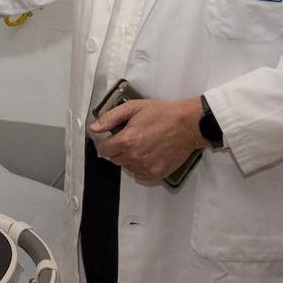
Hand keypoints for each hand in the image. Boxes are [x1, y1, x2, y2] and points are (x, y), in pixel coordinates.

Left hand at [90, 96, 205, 180]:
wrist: (187, 125)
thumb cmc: (163, 115)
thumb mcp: (133, 108)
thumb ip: (110, 118)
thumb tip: (94, 128)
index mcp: (127, 140)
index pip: (104, 150)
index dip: (106, 143)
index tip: (111, 139)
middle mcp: (134, 156)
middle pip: (114, 159)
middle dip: (118, 149)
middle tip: (130, 138)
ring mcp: (146, 167)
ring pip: (126, 167)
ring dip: (129, 158)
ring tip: (141, 145)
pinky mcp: (156, 173)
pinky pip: (139, 174)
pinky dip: (140, 166)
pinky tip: (147, 154)